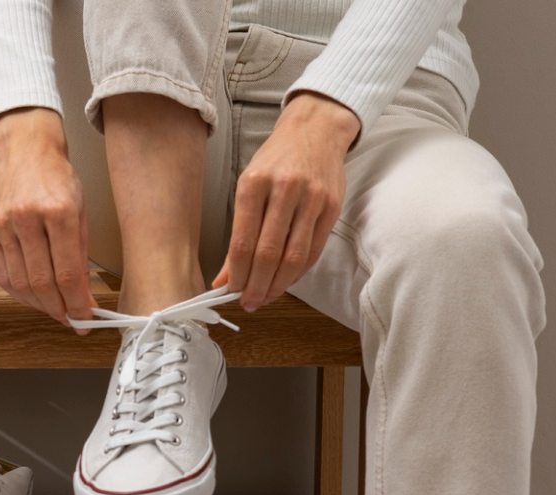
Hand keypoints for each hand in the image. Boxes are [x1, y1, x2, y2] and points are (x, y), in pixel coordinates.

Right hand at [0, 108, 95, 331]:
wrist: (23, 149)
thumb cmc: (55, 176)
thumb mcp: (80, 209)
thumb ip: (80, 251)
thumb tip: (81, 292)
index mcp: (59, 210)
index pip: (67, 272)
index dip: (77, 303)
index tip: (86, 319)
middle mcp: (28, 218)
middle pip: (42, 282)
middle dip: (59, 309)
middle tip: (71, 321)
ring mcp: (4, 225)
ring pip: (20, 283)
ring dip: (39, 305)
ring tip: (54, 311)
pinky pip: (3, 274)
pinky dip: (18, 293)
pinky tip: (32, 298)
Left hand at [215, 92, 360, 311]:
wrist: (315, 130)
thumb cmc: (276, 160)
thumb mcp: (247, 187)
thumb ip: (238, 232)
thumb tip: (225, 277)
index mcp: (254, 184)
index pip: (243, 242)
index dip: (237, 274)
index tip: (231, 292)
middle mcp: (283, 190)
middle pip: (268, 253)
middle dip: (256, 285)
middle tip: (249, 302)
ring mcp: (311, 198)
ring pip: (293, 256)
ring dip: (278, 284)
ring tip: (266, 297)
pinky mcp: (331, 207)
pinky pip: (313, 250)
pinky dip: (298, 271)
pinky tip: (286, 281)